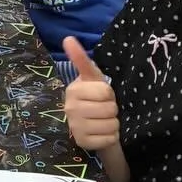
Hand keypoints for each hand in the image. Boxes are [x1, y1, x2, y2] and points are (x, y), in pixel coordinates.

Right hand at [62, 38, 120, 152]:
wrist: (92, 125)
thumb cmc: (94, 98)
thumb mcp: (91, 78)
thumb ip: (81, 59)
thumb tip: (68, 38)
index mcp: (73, 90)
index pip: (106, 92)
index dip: (109, 94)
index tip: (101, 95)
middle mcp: (70, 109)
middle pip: (110, 108)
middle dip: (112, 109)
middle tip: (103, 109)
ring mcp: (75, 127)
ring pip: (111, 124)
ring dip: (113, 124)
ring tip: (103, 121)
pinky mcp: (83, 143)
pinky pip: (109, 139)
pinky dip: (111, 137)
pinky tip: (102, 133)